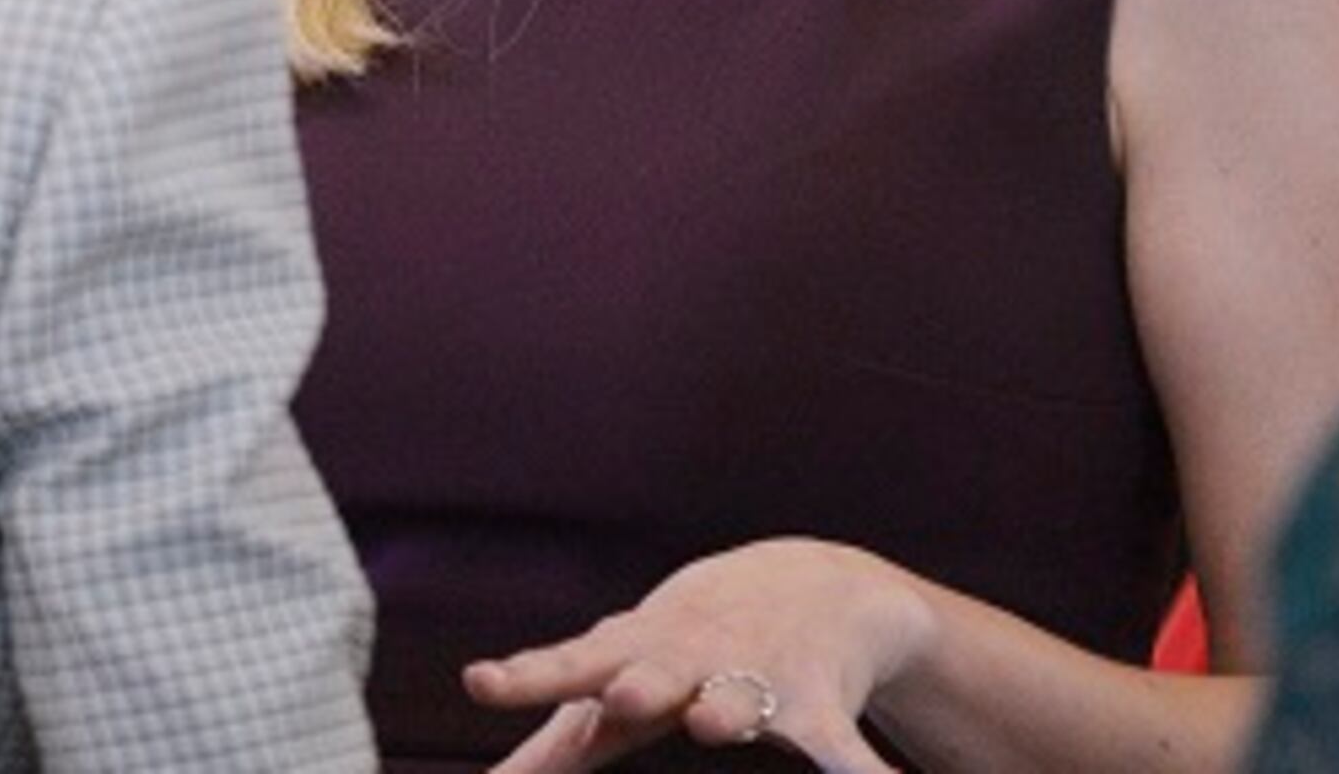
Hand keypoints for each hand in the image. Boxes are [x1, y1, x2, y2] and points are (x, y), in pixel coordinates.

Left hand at [464, 539, 928, 772]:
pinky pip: (839, 747)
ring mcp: (758, 678)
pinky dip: (858, 772)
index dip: (525, 676)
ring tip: (716, 723)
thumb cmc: (685, 645)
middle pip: (657, 675)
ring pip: (742, 701)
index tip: (480, 680)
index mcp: (635, 655)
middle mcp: (692, 659)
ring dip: (730, 711)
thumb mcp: (623, 675)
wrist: (814, 583)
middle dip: (640, 686)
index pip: (569, 664)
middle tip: (623, 697)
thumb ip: (557, 742)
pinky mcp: (819, 705)